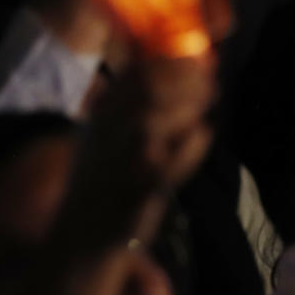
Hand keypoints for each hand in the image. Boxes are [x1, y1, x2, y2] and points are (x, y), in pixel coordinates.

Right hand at [74, 52, 217, 242]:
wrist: (83, 233)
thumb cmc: (103, 178)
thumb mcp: (104, 133)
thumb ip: (132, 102)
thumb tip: (175, 69)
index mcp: (99, 116)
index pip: (136, 73)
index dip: (173, 62)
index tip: (199, 61)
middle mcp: (105, 133)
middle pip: (151, 90)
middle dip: (188, 81)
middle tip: (211, 84)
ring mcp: (120, 159)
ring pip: (159, 119)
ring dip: (190, 108)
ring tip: (204, 108)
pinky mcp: (138, 188)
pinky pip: (171, 159)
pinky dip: (192, 144)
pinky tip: (202, 134)